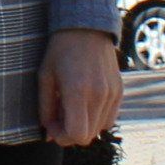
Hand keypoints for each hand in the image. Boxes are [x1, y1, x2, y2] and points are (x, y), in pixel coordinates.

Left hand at [38, 29, 121, 146]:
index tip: (51, 125)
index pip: (77, 135)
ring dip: (83, 126)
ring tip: (70, 107)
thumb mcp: (45, 77)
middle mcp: (99, 95)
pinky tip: (84, 103)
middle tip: (58, 117)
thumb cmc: (59, 51)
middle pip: (87, 137)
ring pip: (99, 130)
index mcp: (78, 91)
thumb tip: (48, 134)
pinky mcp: (120, 91)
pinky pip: (109, 119)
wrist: (86, 28)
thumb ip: (46, 109)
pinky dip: (96, 118)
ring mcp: (113, 94)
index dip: (62, 137)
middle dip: (69, 133)